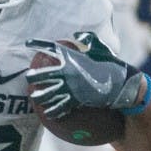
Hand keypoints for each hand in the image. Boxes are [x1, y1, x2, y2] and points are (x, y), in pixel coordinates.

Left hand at [25, 32, 143, 117]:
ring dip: (38, 96)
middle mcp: (67, 72)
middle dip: (33, 76)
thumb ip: (90, 40)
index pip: (51, 48)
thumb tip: (78, 35)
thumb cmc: (112, 65)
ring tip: (34, 97)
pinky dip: (53, 111)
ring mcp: (69, 87)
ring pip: (47, 93)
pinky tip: (48, 114)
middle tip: (29, 77)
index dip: (38, 44)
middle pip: (42, 74)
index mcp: (71, 57)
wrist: (122, 84)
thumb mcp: (102, 49)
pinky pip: (59, 107)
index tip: (28, 43)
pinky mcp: (75, 100)